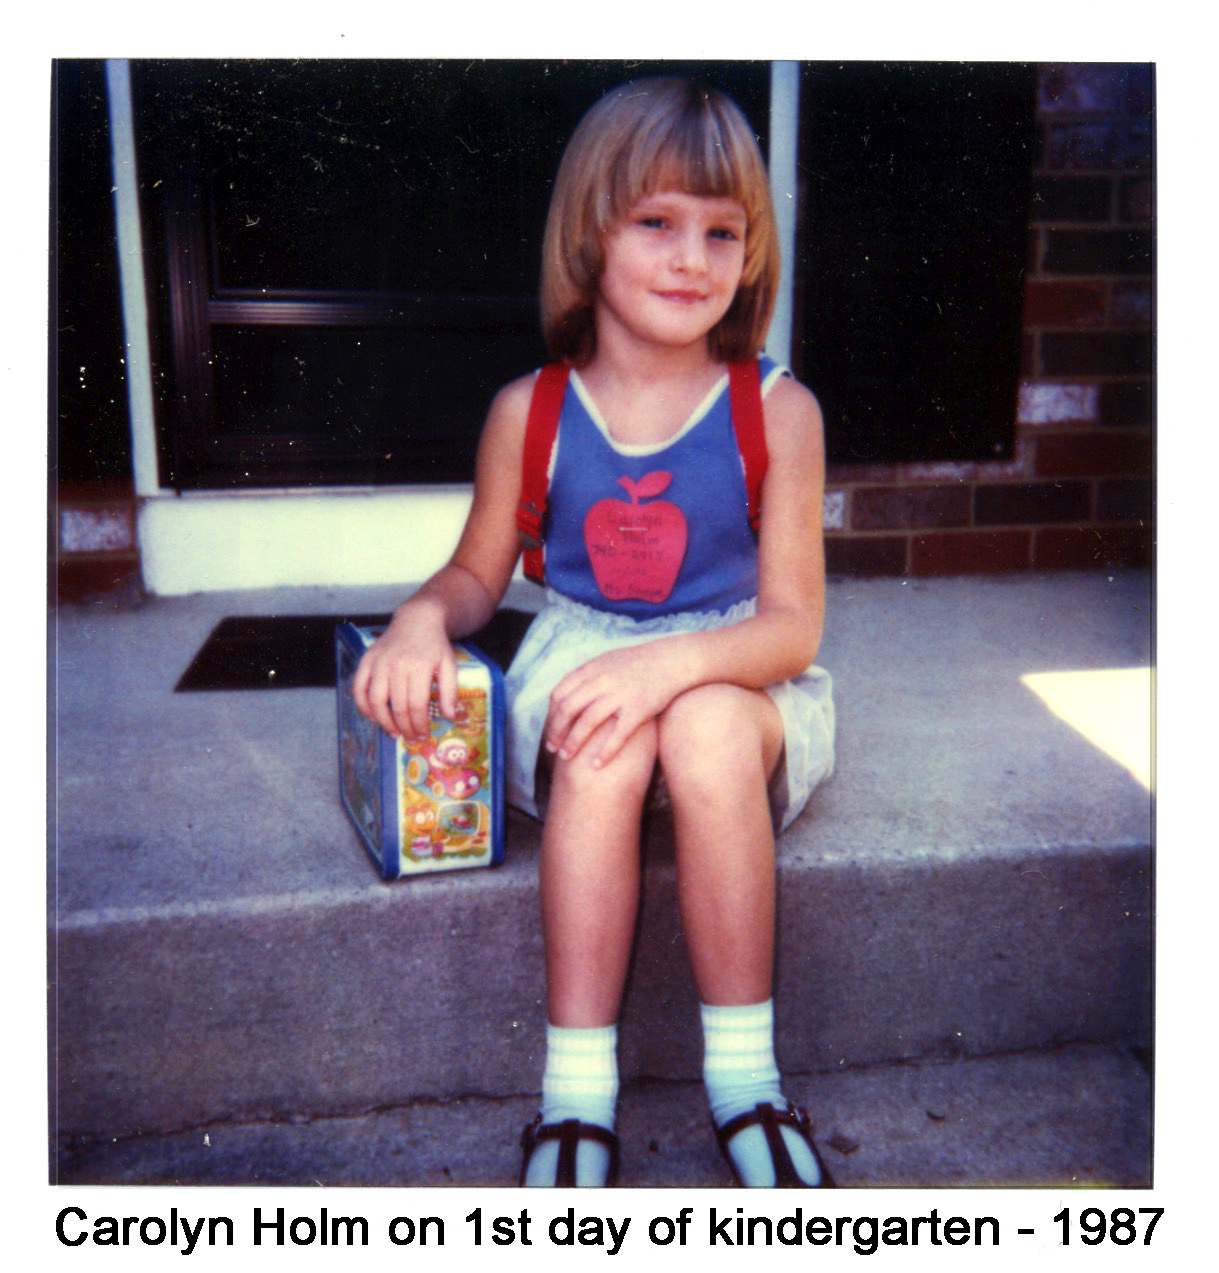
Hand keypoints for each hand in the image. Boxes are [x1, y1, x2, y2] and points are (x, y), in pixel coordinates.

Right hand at [352, 602, 456, 740]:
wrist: (417, 619)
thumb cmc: (435, 645)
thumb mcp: (449, 664)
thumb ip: (450, 690)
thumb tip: (449, 716)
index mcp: (419, 667)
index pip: (416, 705)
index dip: (419, 724)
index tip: (423, 735)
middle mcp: (396, 665)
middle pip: (397, 706)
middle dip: (405, 728)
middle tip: (411, 738)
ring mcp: (379, 663)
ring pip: (376, 701)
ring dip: (383, 722)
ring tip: (393, 732)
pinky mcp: (366, 660)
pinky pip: (359, 687)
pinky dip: (363, 705)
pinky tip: (373, 717)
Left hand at [545, 640, 687, 768]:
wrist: (672, 660)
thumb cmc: (639, 663)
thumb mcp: (608, 661)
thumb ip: (587, 676)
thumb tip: (565, 694)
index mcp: (593, 669)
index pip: (559, 693)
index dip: (551, 714)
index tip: (550, 730)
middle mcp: (603, 680)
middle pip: (568, 709)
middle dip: (555, 731)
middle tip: (551, 749)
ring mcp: (621, 694)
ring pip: (587, 722)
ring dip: (573, 742)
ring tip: (566, 757)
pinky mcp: (639, 709)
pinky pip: (617, 734)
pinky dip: (604, 752)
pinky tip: (596, 765)